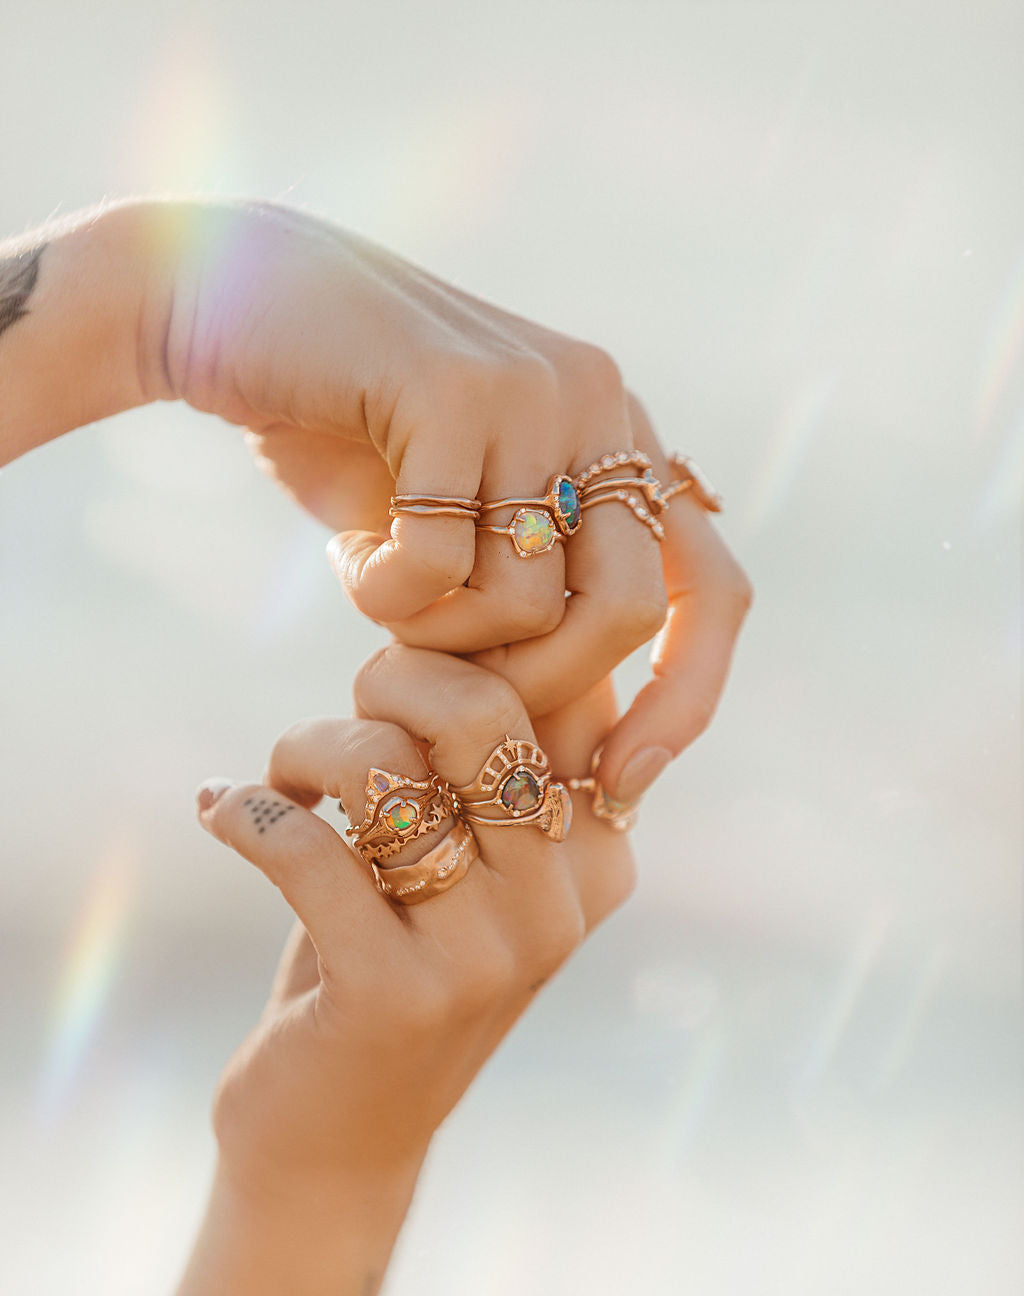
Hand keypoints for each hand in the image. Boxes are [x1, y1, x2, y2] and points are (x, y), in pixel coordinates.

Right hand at [145, 201, 749, 811]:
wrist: (232, 305)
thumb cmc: (352, 439)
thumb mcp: (465, 529)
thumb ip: (535, 601)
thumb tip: (592, 750)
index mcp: (620, 439)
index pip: (713, 590)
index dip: (686, 697)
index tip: (624, 784)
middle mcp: (600, 403)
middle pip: (630, 612)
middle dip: (544, 688)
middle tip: (457, 688)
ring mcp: (533, 389)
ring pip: (527, 605)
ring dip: (439, 638)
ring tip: (385, 589)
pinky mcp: (454, 389)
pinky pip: (438, 569)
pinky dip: (384, 596)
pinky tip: (348, 555)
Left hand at [195, 646, 633, 1193]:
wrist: (340, 1134)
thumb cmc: (390, 960)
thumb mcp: (465, 858)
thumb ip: (490, 755)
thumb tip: (465, 613)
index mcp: (599, 856)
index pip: (560, 689)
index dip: (467, 647)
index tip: (400, 665)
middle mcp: (565, 905)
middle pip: (484, 710)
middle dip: (390, 679)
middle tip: (346, 709)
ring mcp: (488, 955)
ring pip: (387, 769)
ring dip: (304, 748)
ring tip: (275, 774)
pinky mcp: (395, 993)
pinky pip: (304, 848)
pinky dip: (244, 811)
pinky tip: (217, 809)